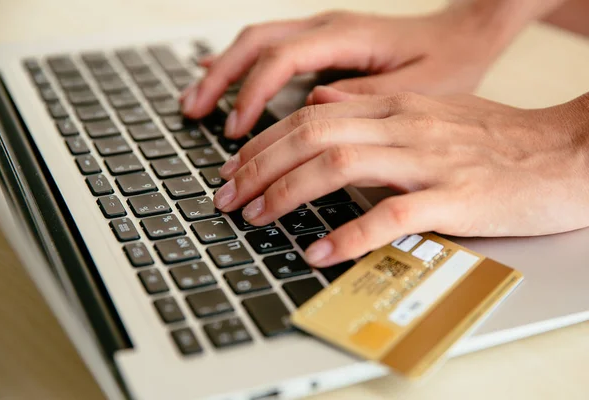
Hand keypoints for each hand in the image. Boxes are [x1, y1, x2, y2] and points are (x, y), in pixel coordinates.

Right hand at [180, 3, 531, 137]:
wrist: (466, 34)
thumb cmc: (450, 62)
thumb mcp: (421, 88)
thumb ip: (367, 98)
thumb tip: (315, 107)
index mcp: (348, 37)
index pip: (282, 59)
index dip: (253, 94)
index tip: (236, 132)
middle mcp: (327, 27)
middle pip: (256, 44)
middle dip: (221, 80)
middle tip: (193, 114)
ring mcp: (322, 31)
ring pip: (257, 43)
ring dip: (223, 73)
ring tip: (194, 104)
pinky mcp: (322, 43)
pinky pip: (270, 48)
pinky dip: (241, 67)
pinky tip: (221, 82)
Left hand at [212, 87, 588, 266]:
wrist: (568, 150)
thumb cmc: (501, 138)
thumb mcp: (431, 111)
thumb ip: (373, 110)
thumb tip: (321, 105)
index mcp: (395, 109)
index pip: (309, 117)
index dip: (263, 144)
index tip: (235, 169)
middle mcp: (403, 128)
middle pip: (310, 137)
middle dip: (257, 168)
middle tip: (225, 197)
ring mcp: (427, 161)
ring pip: (337, 167)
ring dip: (286, 194)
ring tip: (254, 218)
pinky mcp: (454, 197)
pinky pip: (390, 214)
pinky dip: (348, 234)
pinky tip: (318, 251)